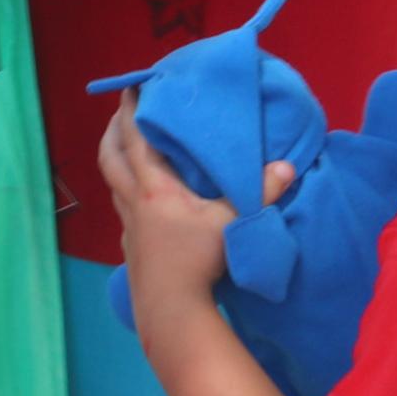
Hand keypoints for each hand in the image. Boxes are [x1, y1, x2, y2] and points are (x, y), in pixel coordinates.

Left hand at [99, 97, 287, 311]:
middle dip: (112, 131)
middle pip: (110, 156)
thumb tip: (287, 167)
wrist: (171, 308)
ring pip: (113, 183)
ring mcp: (128, 224)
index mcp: (153, 186)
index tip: (131, 87)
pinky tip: (140, 200)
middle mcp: (133, 200)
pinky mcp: (130, 246)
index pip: (135, 138)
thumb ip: (260, 193)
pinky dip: (126, 194)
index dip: (130, 110)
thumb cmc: (198, 260)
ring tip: (130, 152)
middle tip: (121, 114)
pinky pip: (122, 208)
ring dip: (118, 162)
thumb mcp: (232, 223)